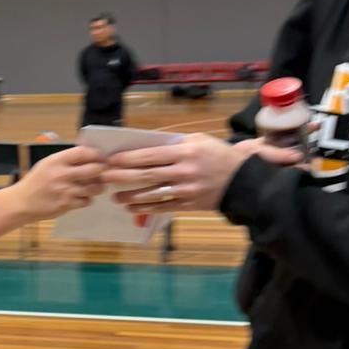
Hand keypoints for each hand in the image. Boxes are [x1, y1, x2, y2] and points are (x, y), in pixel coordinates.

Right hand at [15, 145, 108, 220]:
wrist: (22, 203)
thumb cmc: (36, 181)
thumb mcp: (47, 164)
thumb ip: (66, 160)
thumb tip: (88, 154)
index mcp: (57, 161)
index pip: (83, 152)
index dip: (96, 154)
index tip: (101, 157)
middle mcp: (62, 174)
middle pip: (94, 169)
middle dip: (103, 170)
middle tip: (103, 171)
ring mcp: (65, 191)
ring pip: (94, 187)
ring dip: (98, 186)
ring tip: (95, 186)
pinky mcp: (66, 204)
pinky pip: (87, 201)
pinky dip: (87, 199)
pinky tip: (82, 197)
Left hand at [104, 134, 301, 213]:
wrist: (244, 181)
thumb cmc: (219, 155)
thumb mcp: (199, 141)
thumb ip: (174, 143)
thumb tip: (146, 146)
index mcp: (186, 151)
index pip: (150, 155)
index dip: (128, 159)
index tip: (112, 160)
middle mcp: (184, 171)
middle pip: (146, 175)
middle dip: (122, 177)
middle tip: (104, 178)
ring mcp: (187, 190)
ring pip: (152, 194)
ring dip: (131, 196)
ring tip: (115, 196)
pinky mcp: (190, 205)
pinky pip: (164, 207)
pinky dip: (146, 208)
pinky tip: (132, 207)